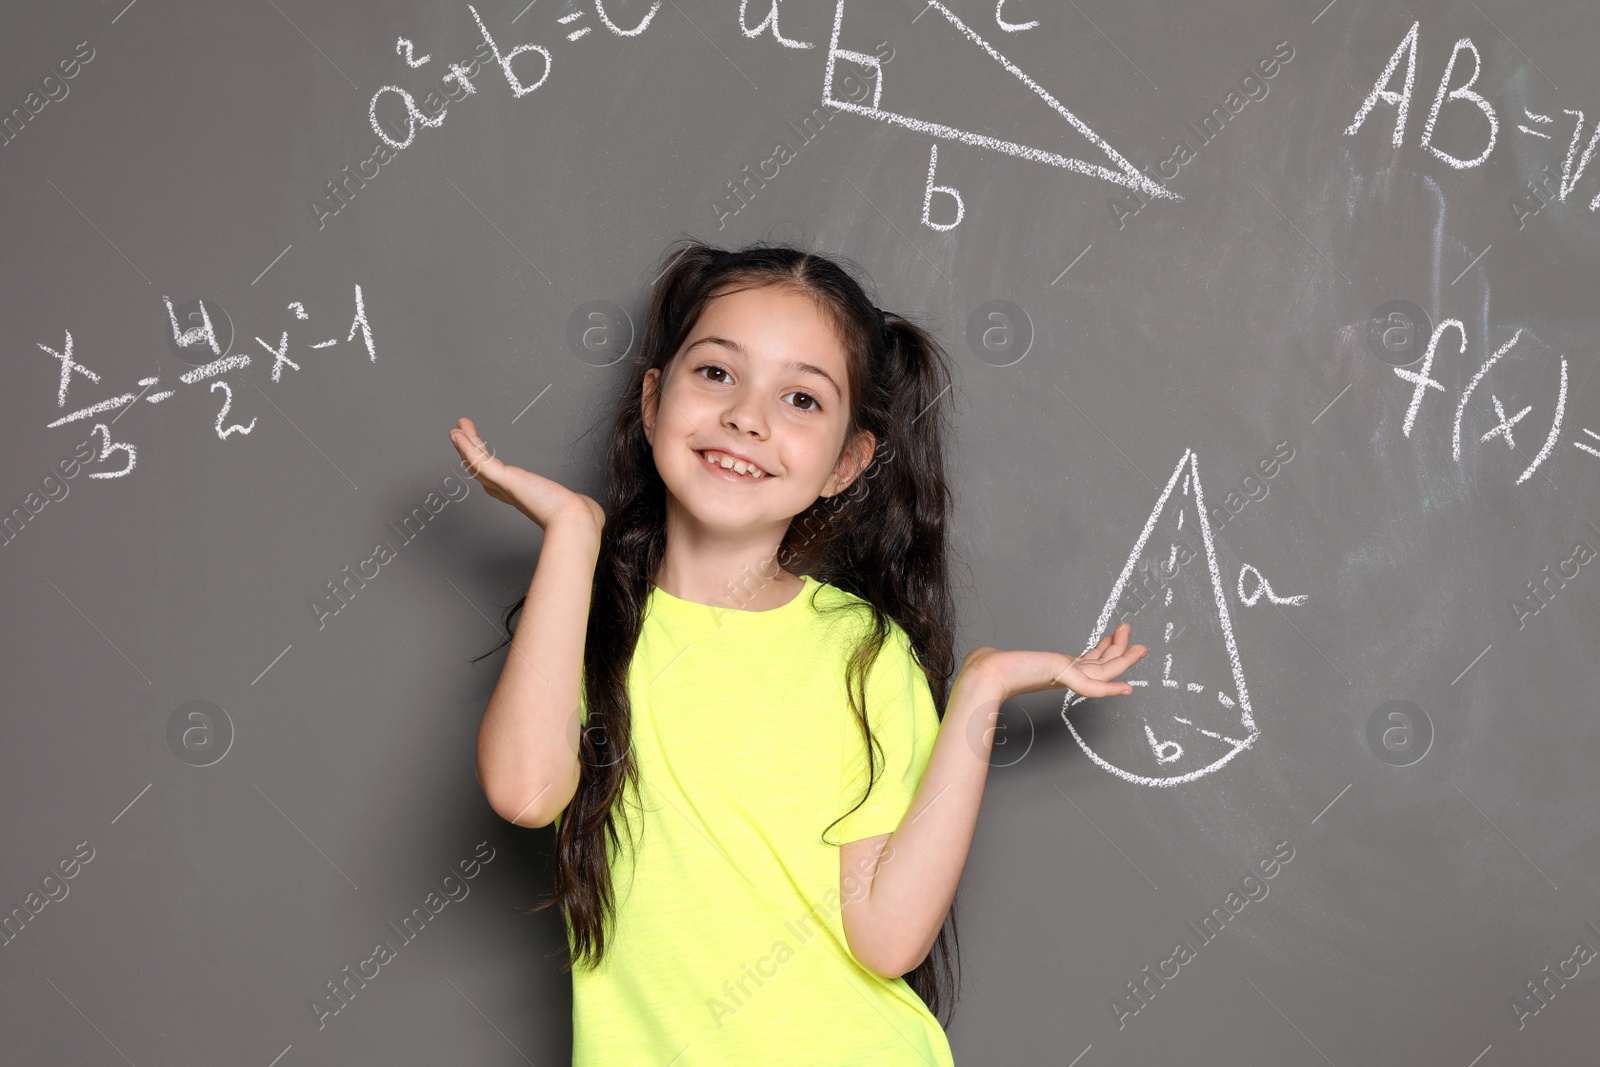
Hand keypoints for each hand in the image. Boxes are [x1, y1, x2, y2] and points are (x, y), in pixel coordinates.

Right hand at [447, 417, 605, 533]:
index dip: (485, 470)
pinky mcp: (506, 479)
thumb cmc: (577, 518)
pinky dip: (468, 447)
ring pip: (478, 464)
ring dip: (465, 445)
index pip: (498, 482)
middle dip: (470, 452)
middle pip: (483, 470)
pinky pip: (481, 461)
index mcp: (525, 497)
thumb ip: (576, 505)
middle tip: (461, 435)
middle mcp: (511, 493)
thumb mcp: (573, 507)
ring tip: (456, 430)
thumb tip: (592, 510)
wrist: (575, 521)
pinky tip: (459, 434)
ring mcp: (506, 486)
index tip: (478, 459)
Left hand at [958, 623, 1146, 703]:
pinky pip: (1091, 685)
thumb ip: (1009, 661)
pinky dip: (1108, 689)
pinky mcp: (1060, 675)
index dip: (1103, 653)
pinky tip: (1124, 687)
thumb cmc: (992, 667)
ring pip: (1102, 672)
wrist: (985, 673)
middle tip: (1140, 644)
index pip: (1087, 663)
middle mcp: (1063, 674)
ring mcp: (1063, 676)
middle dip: (1121, 654)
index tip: (1113, 639)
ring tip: (1139, 646)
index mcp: (1055, 670)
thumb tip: (986, 655)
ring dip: (1123, 660)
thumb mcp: (1011, 660)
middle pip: (1101, 667)